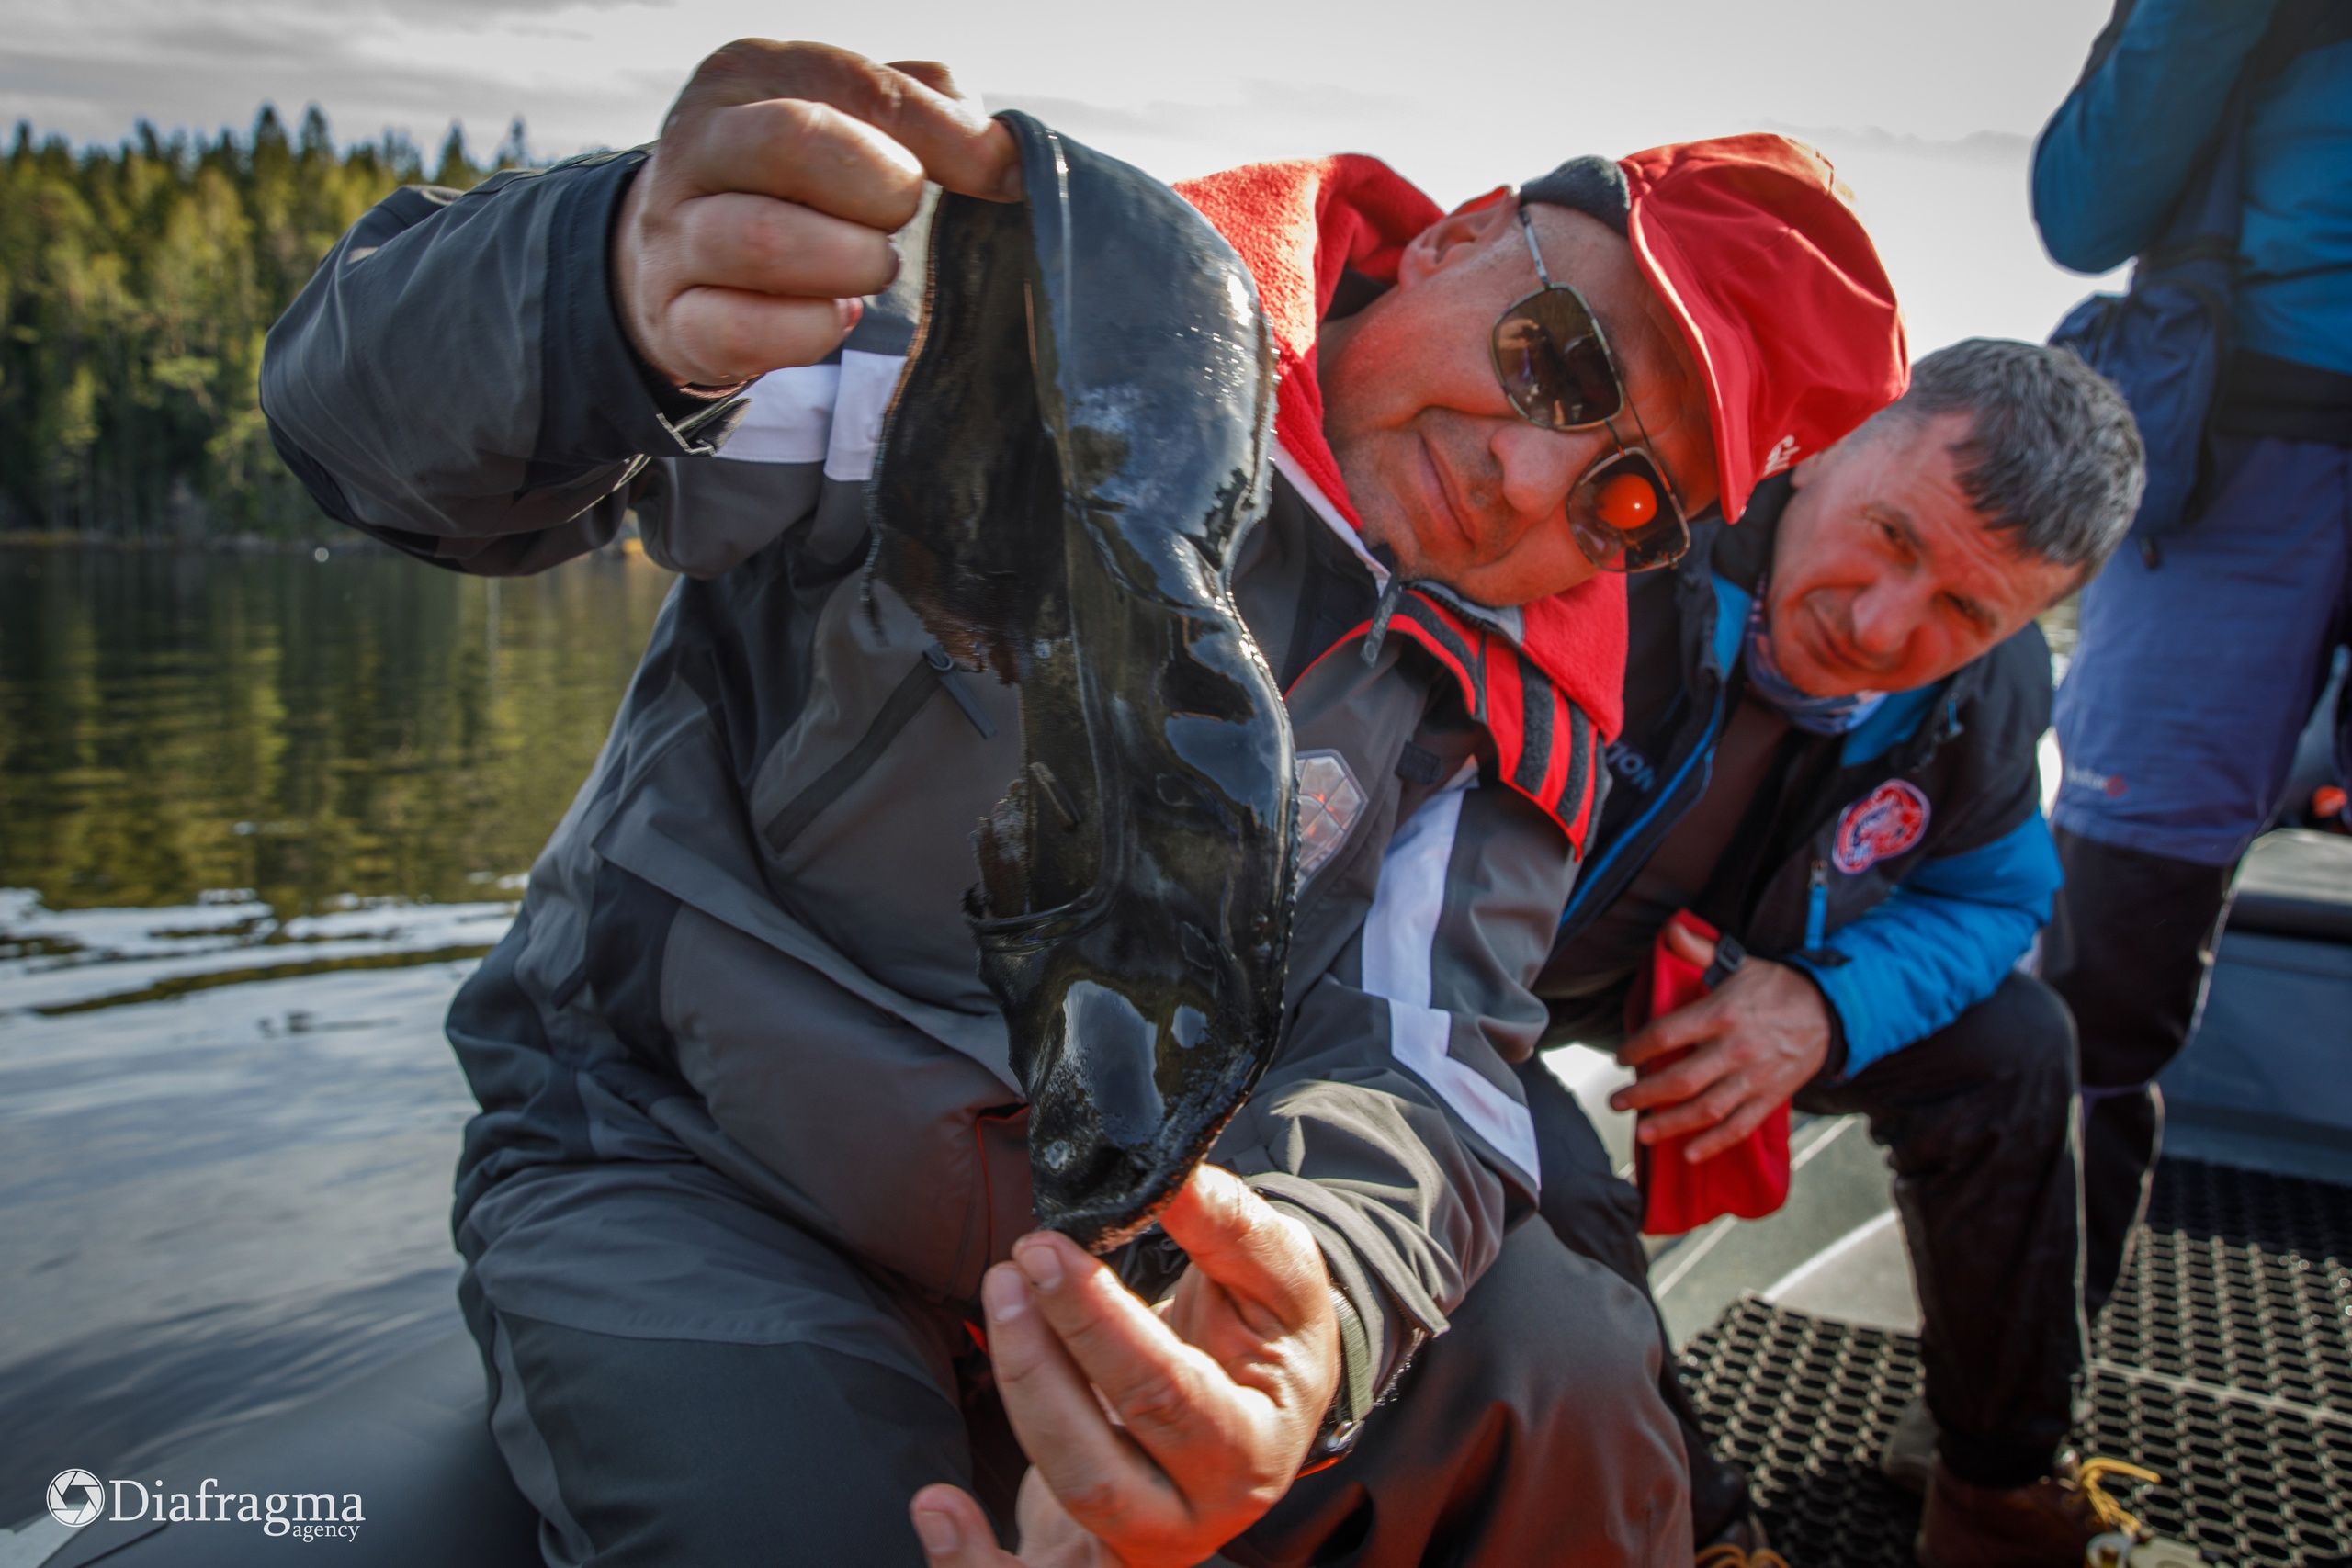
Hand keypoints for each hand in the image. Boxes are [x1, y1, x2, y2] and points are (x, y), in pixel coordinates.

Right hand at [613, 40, 1021, 387]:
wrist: (684, 250)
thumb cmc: (794, 178)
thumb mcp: (853, 120)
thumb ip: (930, 115)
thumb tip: (1007, 159)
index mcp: (747, 74)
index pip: (854, 84)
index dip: (941, 135)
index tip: (1000, 176)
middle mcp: (698, 144)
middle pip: (792, 144)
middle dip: (878, 191)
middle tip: (899, 219)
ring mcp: (674, 234)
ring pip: (766, 241)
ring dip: (848, 264)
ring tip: (870, 266)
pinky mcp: (674, 318)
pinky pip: (742, 331)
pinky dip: (807, 333)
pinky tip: (836, 318)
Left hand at [909, 1164, 1341, 1566]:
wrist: (1264, 1408)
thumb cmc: (1267, 1341)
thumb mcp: (1279, 1280)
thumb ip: (1231, 1229)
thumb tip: (1172, 1176)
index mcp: (1251, 1443)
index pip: (1164, 1392)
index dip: (1095, 1322)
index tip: (1044, 1249)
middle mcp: (1200, 1509)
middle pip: (1101, 1463)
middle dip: (1040, 1361)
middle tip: (1010, 1270)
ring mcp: (1145, 1538)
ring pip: (1066, 1496)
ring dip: (1019, 1399)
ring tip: (998, 1303)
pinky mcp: (1095, 1553)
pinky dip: (972, 1562)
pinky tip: (935, 1507)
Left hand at [1609, 921, 1829, 1161]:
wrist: (1831, 1011)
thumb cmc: (1777, 988)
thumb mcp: (1740, 964)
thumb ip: (1699, 949)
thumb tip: (1669, 929)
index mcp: (1723, 1014)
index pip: (1668, 1034)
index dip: (1638, 1048)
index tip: (1622, 1057)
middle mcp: (1736, 1050)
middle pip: (1681, 1079)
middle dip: (1644, 1094)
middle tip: (1616, 1102)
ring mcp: (1754, 1078)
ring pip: (1706, 1109)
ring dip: (1671, 1124)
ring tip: (1643, 1132)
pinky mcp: (1770, 1098)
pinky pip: (1739, 1127)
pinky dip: (1714, 1144)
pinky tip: (1689, 1154)